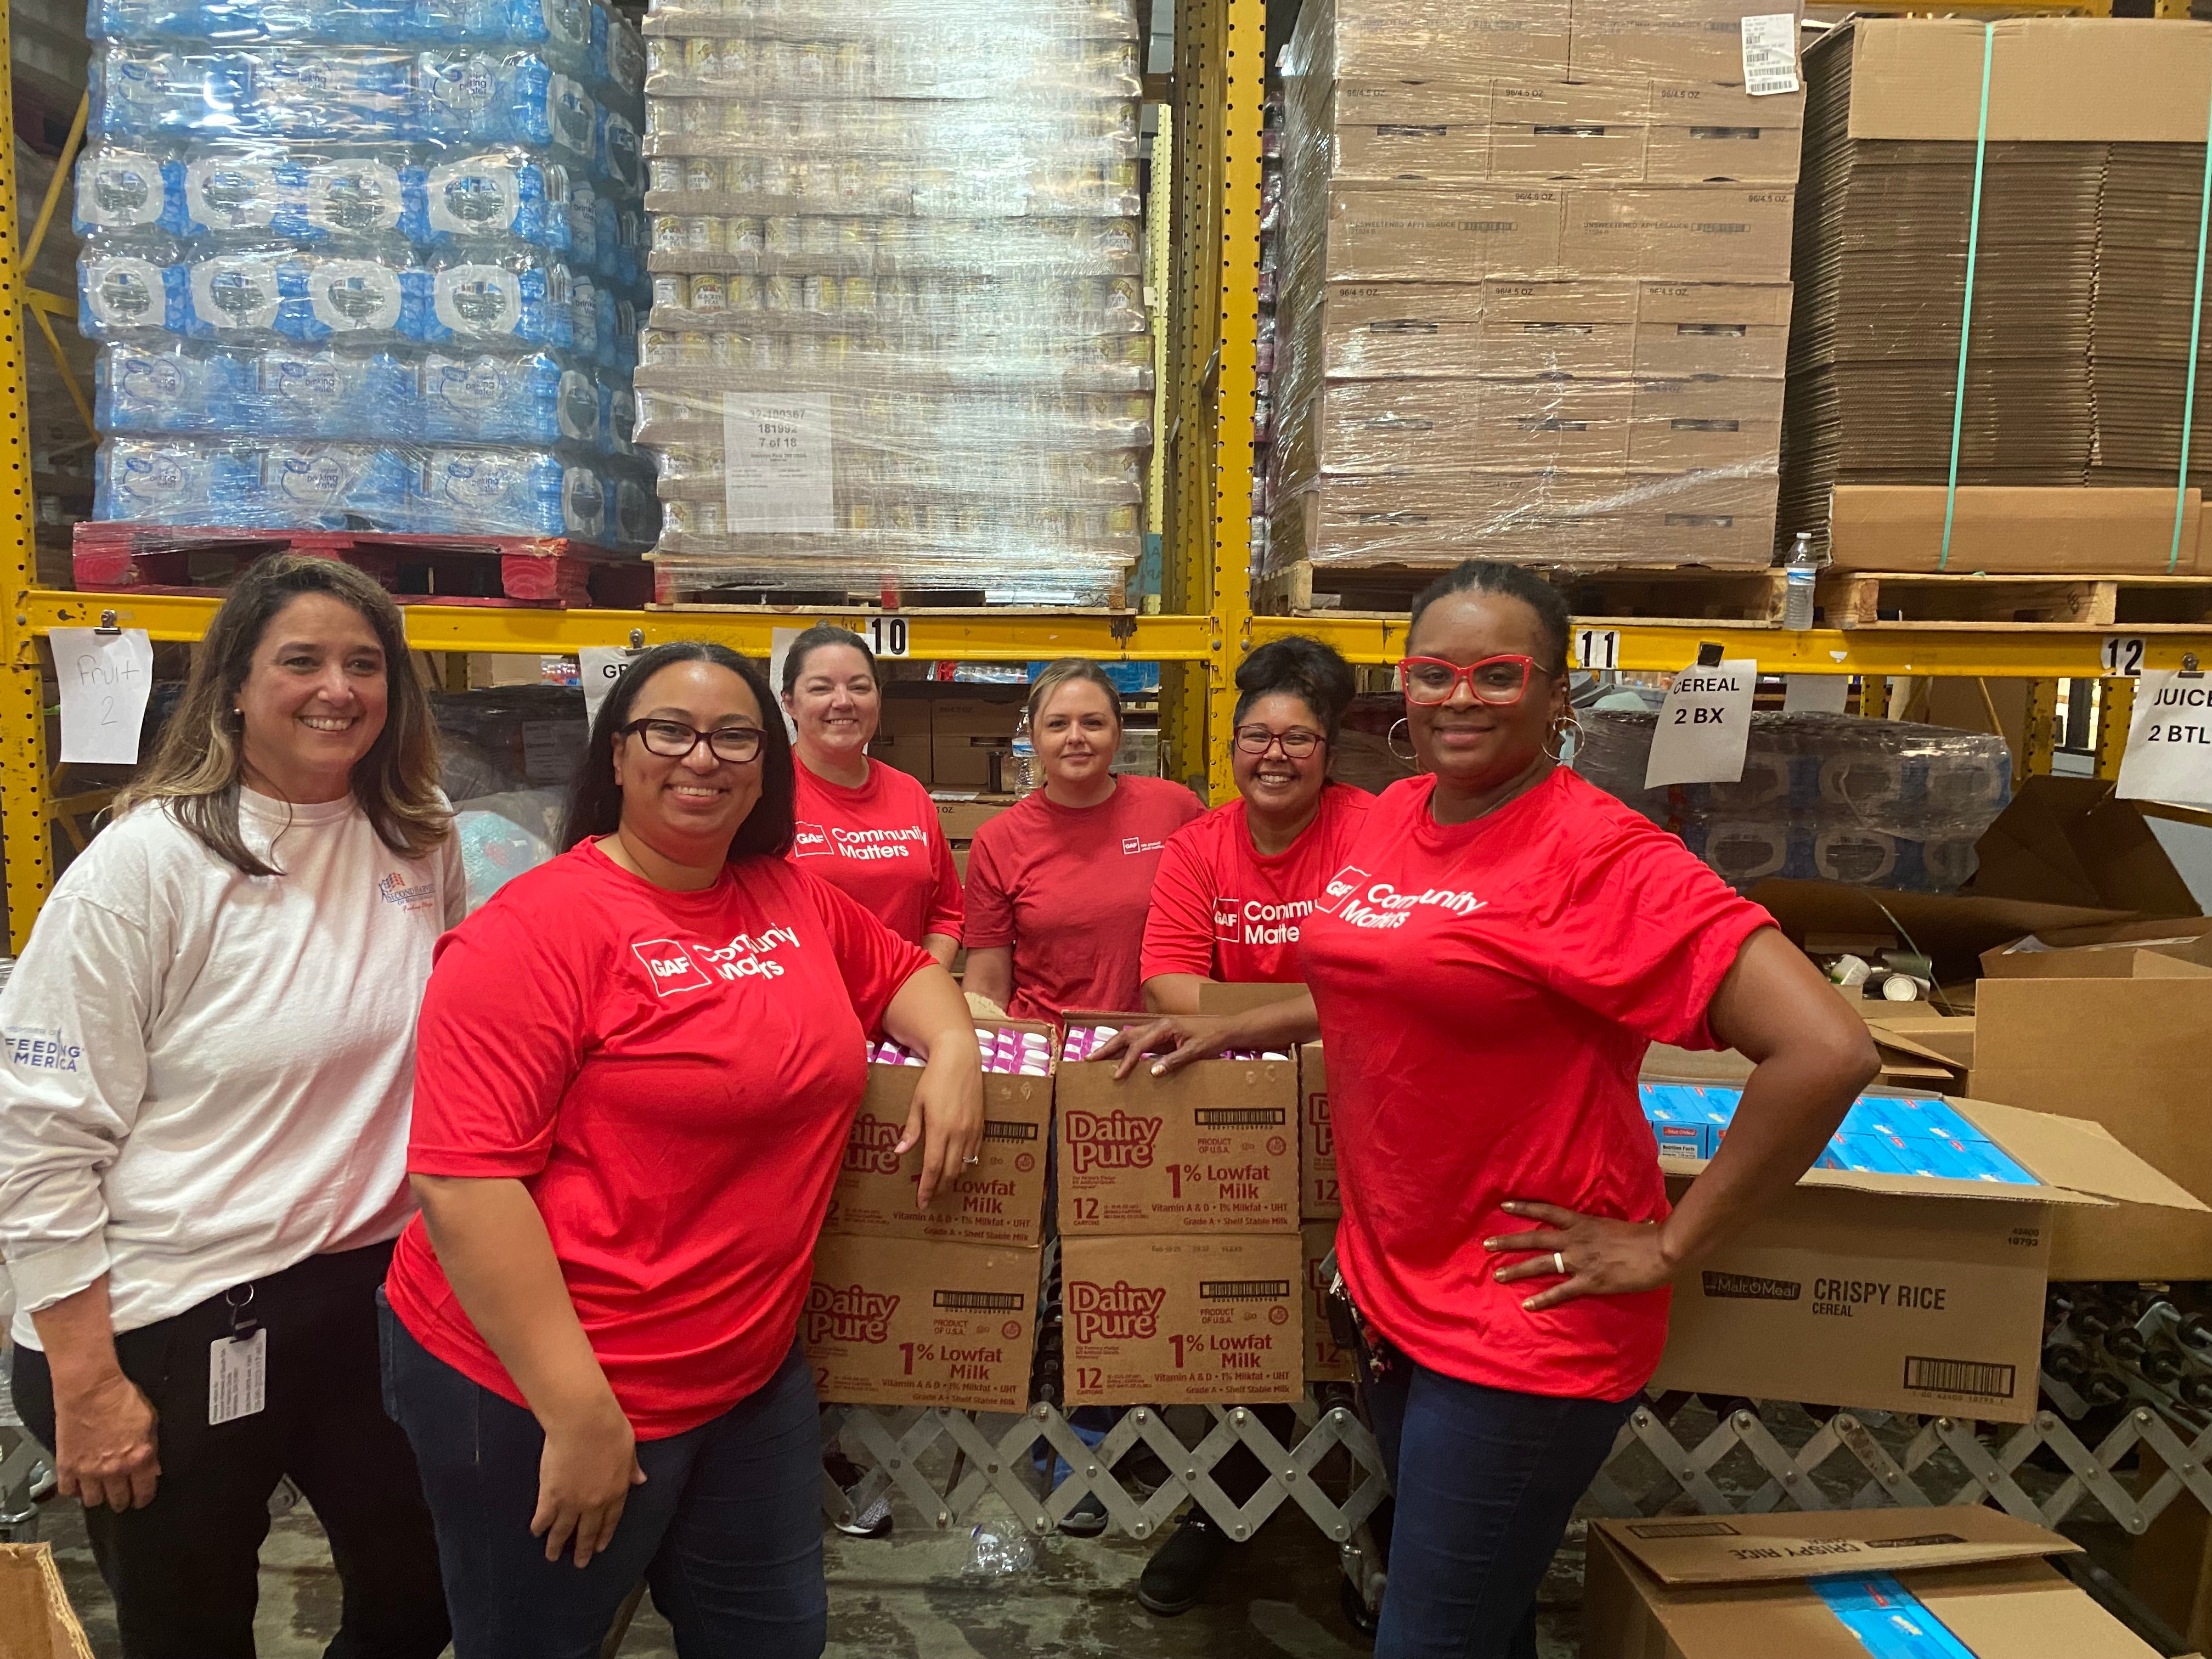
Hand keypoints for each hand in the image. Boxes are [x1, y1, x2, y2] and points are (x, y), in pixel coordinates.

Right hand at [52, 1368, 159, 1510]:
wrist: (90, 1389)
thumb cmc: (121, 1399)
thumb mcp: (150, 1421)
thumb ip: (151, 1448)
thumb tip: (154, 1468)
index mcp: (138, 1459)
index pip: (144, 1491)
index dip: (143, 1498)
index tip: (141, 1500)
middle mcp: (114, 1470)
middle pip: (118, 1500)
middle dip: (122, 1501)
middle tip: (122, 1498)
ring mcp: (88, 1471)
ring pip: (93, 1501)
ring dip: (99, 1497)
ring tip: (101, 1492)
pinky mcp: (67, 1466)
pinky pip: (68, 1491)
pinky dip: (74, 1490)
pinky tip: (80, 1485)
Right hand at [532, 1395, 645, 1566]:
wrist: (585, 1423)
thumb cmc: (610, 1429)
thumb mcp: (629, 1448)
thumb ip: (632, 1468)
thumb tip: (640, 1480)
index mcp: (616, 1491)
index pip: (611, 1520)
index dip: (604, 1535)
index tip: (599, 1547)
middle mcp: (594, 1503)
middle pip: (587, 1531)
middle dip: (582, 1549)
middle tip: (579, 1563)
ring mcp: (572, 1501)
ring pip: (563, 1530)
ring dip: (557, 1546)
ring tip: (552, 1557)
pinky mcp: (551, 1495)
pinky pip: (544, 1517)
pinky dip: (539, 1526)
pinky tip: (536, 1533)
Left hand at [903, 1044, 983, 1207]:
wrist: (960, 1058)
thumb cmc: (934, 1078)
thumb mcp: (917, 1102)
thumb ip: (911, 1129)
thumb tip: (900, 1152)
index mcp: (940, 1129)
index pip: (933, 1168)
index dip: (927, 1188)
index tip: (921, 1201)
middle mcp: (959, 1133)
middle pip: (950, 1172)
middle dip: (940, 1188)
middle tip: (930, 1197)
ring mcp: (972, 1129)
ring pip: (965, 1165)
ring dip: (953, 1177)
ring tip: (942, 1183)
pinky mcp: (981, 1124)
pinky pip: (975, 1152)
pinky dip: (966, 1162)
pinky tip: (957, 1164)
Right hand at [1094, 1015, 1237, 1080]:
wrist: (1225, 1029)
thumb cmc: (1212, 1039)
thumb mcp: (1195, 1052)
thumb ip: (1174, 1061)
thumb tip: (1152, 1072)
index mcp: (1164, 1027)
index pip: (1138, 1045)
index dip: (1126, 1061)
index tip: (1117, 1075)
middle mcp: (1157, 1025)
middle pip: (1126, 1035)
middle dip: (1107, 1047)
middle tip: (1089, 1059)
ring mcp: (1158, 1029)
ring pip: (1129, 1036)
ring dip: (1112, 1046)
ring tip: (1096, 1058)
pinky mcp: (1161, 1035)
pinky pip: (1138, 1040)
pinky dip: (1124, 1048)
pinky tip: (1118, 1058)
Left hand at [1483, 1200, 1674, 1312]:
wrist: (1660, 1250)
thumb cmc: (1646, 1235)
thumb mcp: (1620, 1224)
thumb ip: (1608, 1227)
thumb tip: (1620, 1224)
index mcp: (1584, 1223)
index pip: (1547, 1212)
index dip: (1524, 1208)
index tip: (1504, 1206)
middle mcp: (1576, 1240)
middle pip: (1535, 1239)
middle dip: (1509, 1242)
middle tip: (1487, 1245)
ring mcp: (1581, 1261)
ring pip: (1542, 1264)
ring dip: (1517, 1270)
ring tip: (1497, 1274)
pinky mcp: (1590, 1282)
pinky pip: (1561, 1291)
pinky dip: (1543, 1298)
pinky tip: (1528, 1304)